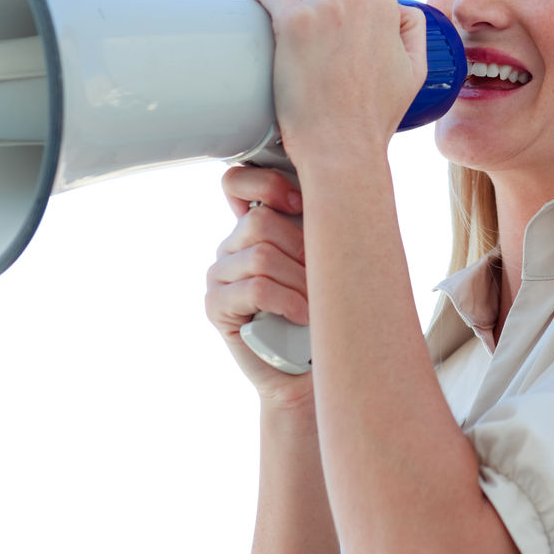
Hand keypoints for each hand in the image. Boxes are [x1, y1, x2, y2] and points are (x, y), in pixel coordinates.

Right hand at [202, 165, 313, 409]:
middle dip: (301, 251)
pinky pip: (255, 288)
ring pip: (262, 256)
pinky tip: (300, 316)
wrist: (310, 372)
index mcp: (253, 226)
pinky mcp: (215, 306)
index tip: (300, 203)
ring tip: (314, 304)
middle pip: (260, 221)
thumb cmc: (323, 314)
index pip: (238, 181)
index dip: (268, 183)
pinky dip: (288, 302)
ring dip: (299, 282)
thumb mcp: (324, 260)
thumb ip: (317, 226)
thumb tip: (338, 194)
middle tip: (321, 280)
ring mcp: (218, 274)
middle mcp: (230, 245)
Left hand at [238, 0, 427, 167]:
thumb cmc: (373, 116)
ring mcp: (323, 7)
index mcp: (383, 4)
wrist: (343, 144)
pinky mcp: (293, 21)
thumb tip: (399, 11)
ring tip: (265, 2)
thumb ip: (412, 32)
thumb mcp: (414, 70)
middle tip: (287, 8)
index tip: (311, 7)